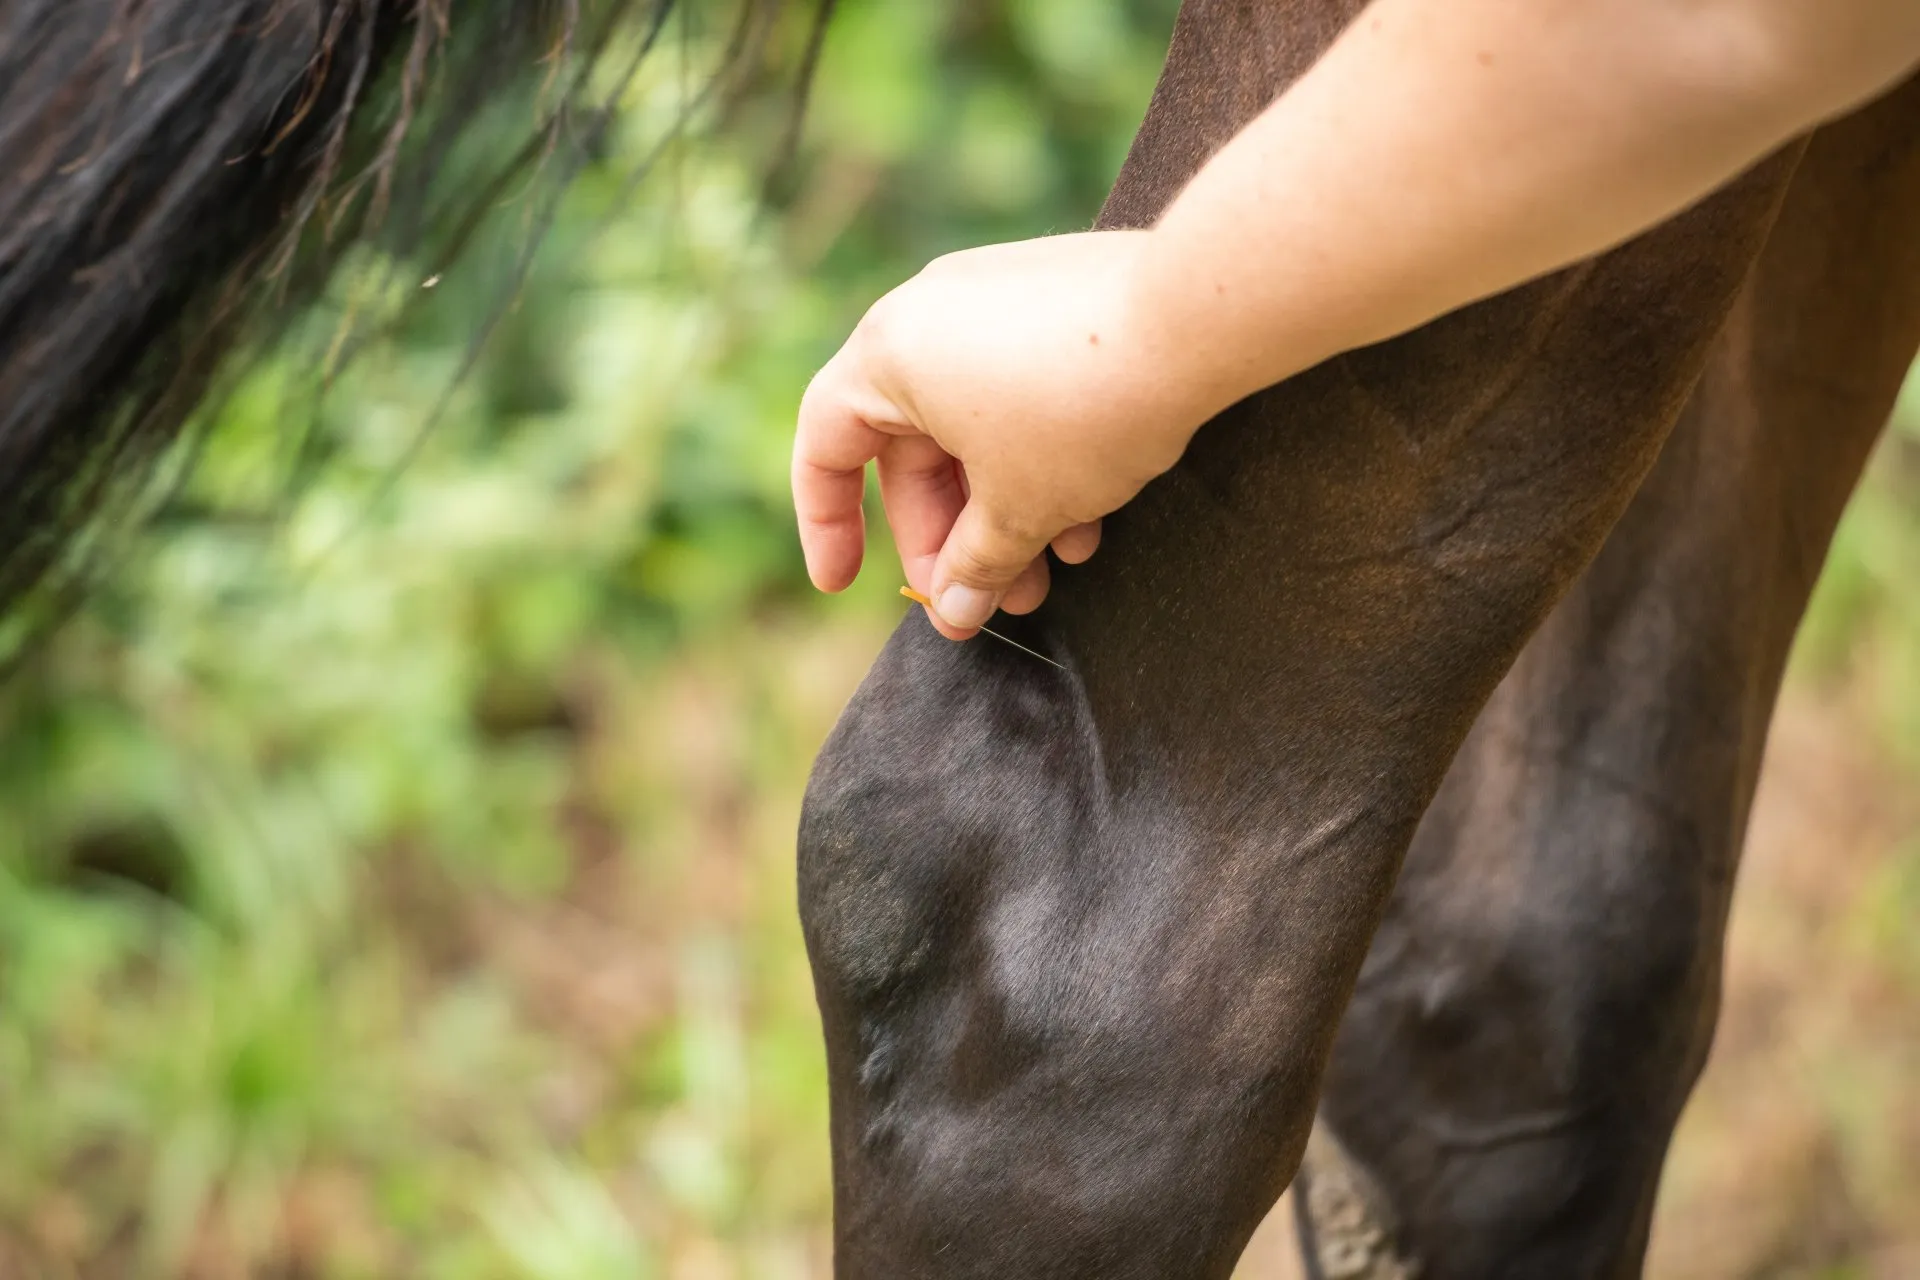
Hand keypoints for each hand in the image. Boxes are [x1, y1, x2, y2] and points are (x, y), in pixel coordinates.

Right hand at [792, 231, 1211, 638]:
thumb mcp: (1019, 507)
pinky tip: (1091, 518)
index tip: (843, 583)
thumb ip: (973, 566)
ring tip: (1050, 575)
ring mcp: (995, 296)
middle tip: (985, 601)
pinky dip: (1042, 458)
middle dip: (951, 537)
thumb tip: (955, 612)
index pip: (826, 445)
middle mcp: (931, 311)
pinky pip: (1022, 392)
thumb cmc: (1082, 410)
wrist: (1196, 318)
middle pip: (911, 447)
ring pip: (976, 426)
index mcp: (889, 353)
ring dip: (1005, 511)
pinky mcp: (1055, 297)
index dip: (827, 524)